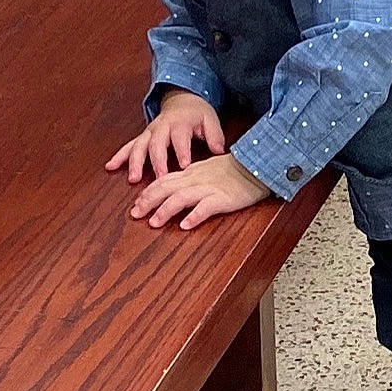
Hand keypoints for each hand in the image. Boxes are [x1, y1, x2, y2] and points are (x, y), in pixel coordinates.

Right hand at [106, 91, 224, 187]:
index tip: (184, 166)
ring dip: (135, 162)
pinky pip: (128, 146)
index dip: (182, 151)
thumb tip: (219, 151)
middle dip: (157, 161)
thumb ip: (214, 135)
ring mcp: (150, 132)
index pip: (180, 138)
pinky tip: (110, 166)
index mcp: (179, 123)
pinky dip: (119, 156)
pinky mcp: (142, 136)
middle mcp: (162, 127)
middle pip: (157, 144)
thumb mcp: (210, 119)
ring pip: (139, 146)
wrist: (182, 97)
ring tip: (133, 178)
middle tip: (159, 178)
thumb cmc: (197, 113)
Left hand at [128, 151, 269, 230]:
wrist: (256, 165)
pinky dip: (194, 216)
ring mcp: (209, 188)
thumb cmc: (234, 169)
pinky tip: (185, 225)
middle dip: (148, 201)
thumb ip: (190, 177)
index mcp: (191, 173)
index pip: (163, 181)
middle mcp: (196, 179)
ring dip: (165, 210)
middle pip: (166, 188)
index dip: (148, 192)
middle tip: (135, 214)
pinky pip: (206, 207)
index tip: (136, 203)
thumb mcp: (207, 169)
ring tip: (154, 223)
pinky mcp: (223, 198)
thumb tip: (173, 187)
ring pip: (181, 197)